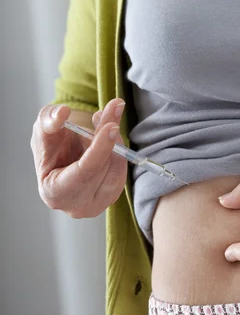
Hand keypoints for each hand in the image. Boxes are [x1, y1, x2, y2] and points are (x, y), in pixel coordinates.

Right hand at [31, 98, 126, 217]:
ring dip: (116, 141)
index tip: (112, 126)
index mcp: (55, 193)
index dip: (99, 149)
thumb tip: (62, 113)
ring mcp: (97, 203)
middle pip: (103, 170)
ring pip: (116, 170)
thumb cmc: (49, 146)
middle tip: (114, 108)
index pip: (84, 172)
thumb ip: (49, 119)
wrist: (61, 155)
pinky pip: (121, 170)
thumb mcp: (43, 127)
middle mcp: (78, 206)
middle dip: (110, 138)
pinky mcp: (111, 195)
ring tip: (106, 119)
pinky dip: (118, 149)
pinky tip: (109, 134)